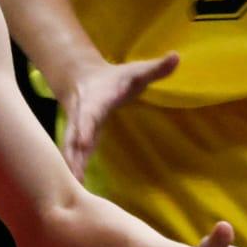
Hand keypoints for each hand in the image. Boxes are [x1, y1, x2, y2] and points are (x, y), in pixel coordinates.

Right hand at [56, 53, 179, 180]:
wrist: (83, 78)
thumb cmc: (116, 78)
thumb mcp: (136, 71)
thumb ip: (155, 68)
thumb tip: (176, 56)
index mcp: (95, 100)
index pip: (89, 114)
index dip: (84, 127)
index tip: (82, 140)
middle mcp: (82, 116)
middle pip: (74, 136)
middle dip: (73, 154)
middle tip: (74, 174)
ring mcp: (77, 129)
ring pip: (70, 149)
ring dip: (72, 168)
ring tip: (74, 190)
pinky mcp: (79, 140)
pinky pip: (74, 156)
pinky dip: (74, 171)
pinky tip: (78, 190)